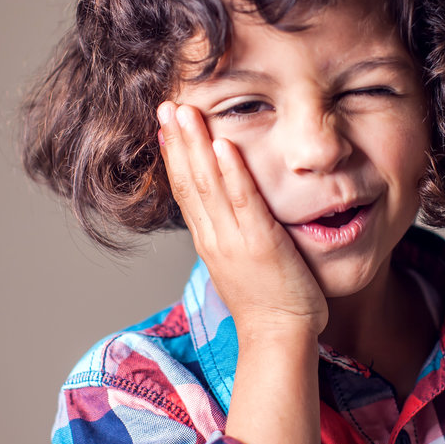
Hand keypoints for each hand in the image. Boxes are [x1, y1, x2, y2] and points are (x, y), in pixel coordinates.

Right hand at [157, 101, 327, 337]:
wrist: (278, 339)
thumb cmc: (269, 304)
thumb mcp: (241, 264)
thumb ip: (234, 236)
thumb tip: (232, 215)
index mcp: (209, 242)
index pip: (185, 192)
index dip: (173, 156)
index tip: (165, 125)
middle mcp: (214, 238)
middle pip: (188, 181)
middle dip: (176, 140)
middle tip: (166, 104)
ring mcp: (234, 240)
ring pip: (208, 185)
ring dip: (195, 145)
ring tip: (184, 111)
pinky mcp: (260, 243)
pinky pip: (243, 201)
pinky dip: (231, 171)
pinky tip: (223, 143)